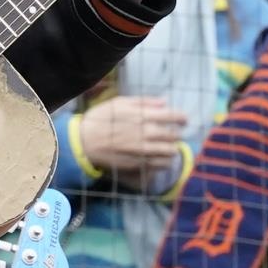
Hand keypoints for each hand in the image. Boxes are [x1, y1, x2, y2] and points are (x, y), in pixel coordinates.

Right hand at [73, 96, 187, 175]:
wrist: (84, 142)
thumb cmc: (100, 119)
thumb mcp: (119, 103)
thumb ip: (144, 102)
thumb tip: (164, 102)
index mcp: (143, 116)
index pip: (173, 116)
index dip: (182, 118)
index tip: (183, 119)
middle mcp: (147, 133)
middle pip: (174, 135)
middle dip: (177, 133)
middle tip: (174, 133)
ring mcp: (144, 150)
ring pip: (170, 151)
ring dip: (172, 147)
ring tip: (168, 146)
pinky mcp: (139, 164)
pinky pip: (161, 164)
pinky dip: (165, 161)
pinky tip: (161, 158)